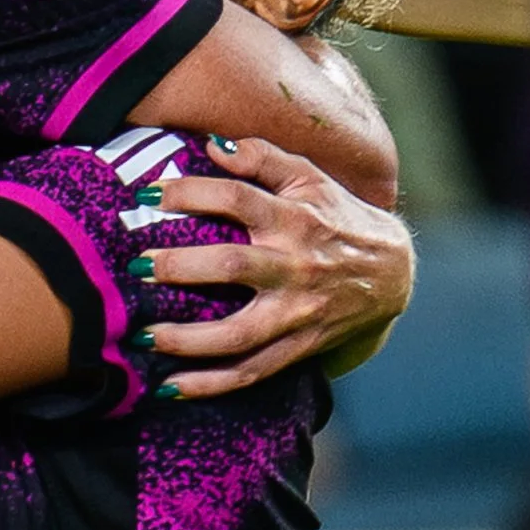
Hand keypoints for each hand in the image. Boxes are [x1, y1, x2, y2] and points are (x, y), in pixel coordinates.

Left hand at [136, 137, 415, 396]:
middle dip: (178, 267)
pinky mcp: (298, 348)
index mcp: (294, 219)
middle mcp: (295, 267)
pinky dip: (210, 384)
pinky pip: (250, 372)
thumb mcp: (310, 179)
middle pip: (231, 267)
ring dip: (185, 339)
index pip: (236, 198)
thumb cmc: (340, 219)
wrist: (394, 275)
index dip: (189, 192)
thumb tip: (211, 144)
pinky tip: (170, 386)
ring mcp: (297, 313)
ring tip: (140, 337)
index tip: (145, 193)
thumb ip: (263, 157)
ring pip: (236, 334)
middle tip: (134, 267)